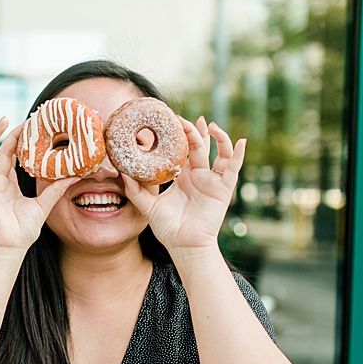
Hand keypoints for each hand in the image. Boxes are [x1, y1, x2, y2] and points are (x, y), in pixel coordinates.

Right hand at [0, 118, 75, 256]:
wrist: (10, 245)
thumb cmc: (24, 231)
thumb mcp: (44, 204)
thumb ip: (56, 189)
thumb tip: (75, 175)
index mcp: (10, 186)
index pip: (14, 158)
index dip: (21, 143)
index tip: (32, 130)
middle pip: (3, 151)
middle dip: (12, 135)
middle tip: (25, 121)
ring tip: (3, 119)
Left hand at [123, 116, 244, 255]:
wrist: (184, 245)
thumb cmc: (168, 228)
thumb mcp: (148, 207)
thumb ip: (136, 190)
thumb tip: (121, 172)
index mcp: (182, 176)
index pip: (182, 150)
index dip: (179, 136)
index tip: (172, 121)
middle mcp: (198, 175)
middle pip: (199, 147)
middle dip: (194, 131)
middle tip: (187, 118)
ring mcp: (212, 181)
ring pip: (218, 153)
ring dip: (217, 137)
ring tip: (208, 124)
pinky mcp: (223, 189)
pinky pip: (233, 169)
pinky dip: (238, 154)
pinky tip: (240, 141)